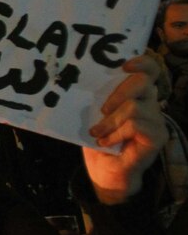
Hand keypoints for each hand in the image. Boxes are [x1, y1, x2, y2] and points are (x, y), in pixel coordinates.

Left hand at [83, 55, 167, 203]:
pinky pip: (135, 125)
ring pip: (134, 107)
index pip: (150, 70)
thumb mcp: (94, 116)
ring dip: (110, 121)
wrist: (106, 172)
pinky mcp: (157, 137)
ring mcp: (157, 120)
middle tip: (102, 109)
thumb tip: (77, 80)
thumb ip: (96, 98)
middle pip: (144, 82)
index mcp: (137, 95)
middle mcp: (151, 104)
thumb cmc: (100, 141)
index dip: (141, 62)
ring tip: (98, 132)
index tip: (123, 64)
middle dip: (119, 92)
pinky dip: (116, 133)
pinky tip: (105, 142)